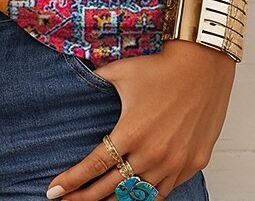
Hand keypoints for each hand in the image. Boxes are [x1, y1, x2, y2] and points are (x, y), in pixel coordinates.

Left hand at [45, 39, 235, 199]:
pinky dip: (145, 195)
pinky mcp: (192, 164)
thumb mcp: (120, 71)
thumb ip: (96, 80)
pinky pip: (164, 191)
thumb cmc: (160, 67)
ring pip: (138, 195)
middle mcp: (151, 154)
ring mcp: (174, 163)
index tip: (53, 191)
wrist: (202, 66)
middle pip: (110, 188)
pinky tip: (132, 195)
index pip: (93, 167)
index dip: (72, 181)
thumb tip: (77, 79)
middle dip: (84, 198)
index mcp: (130, 132)